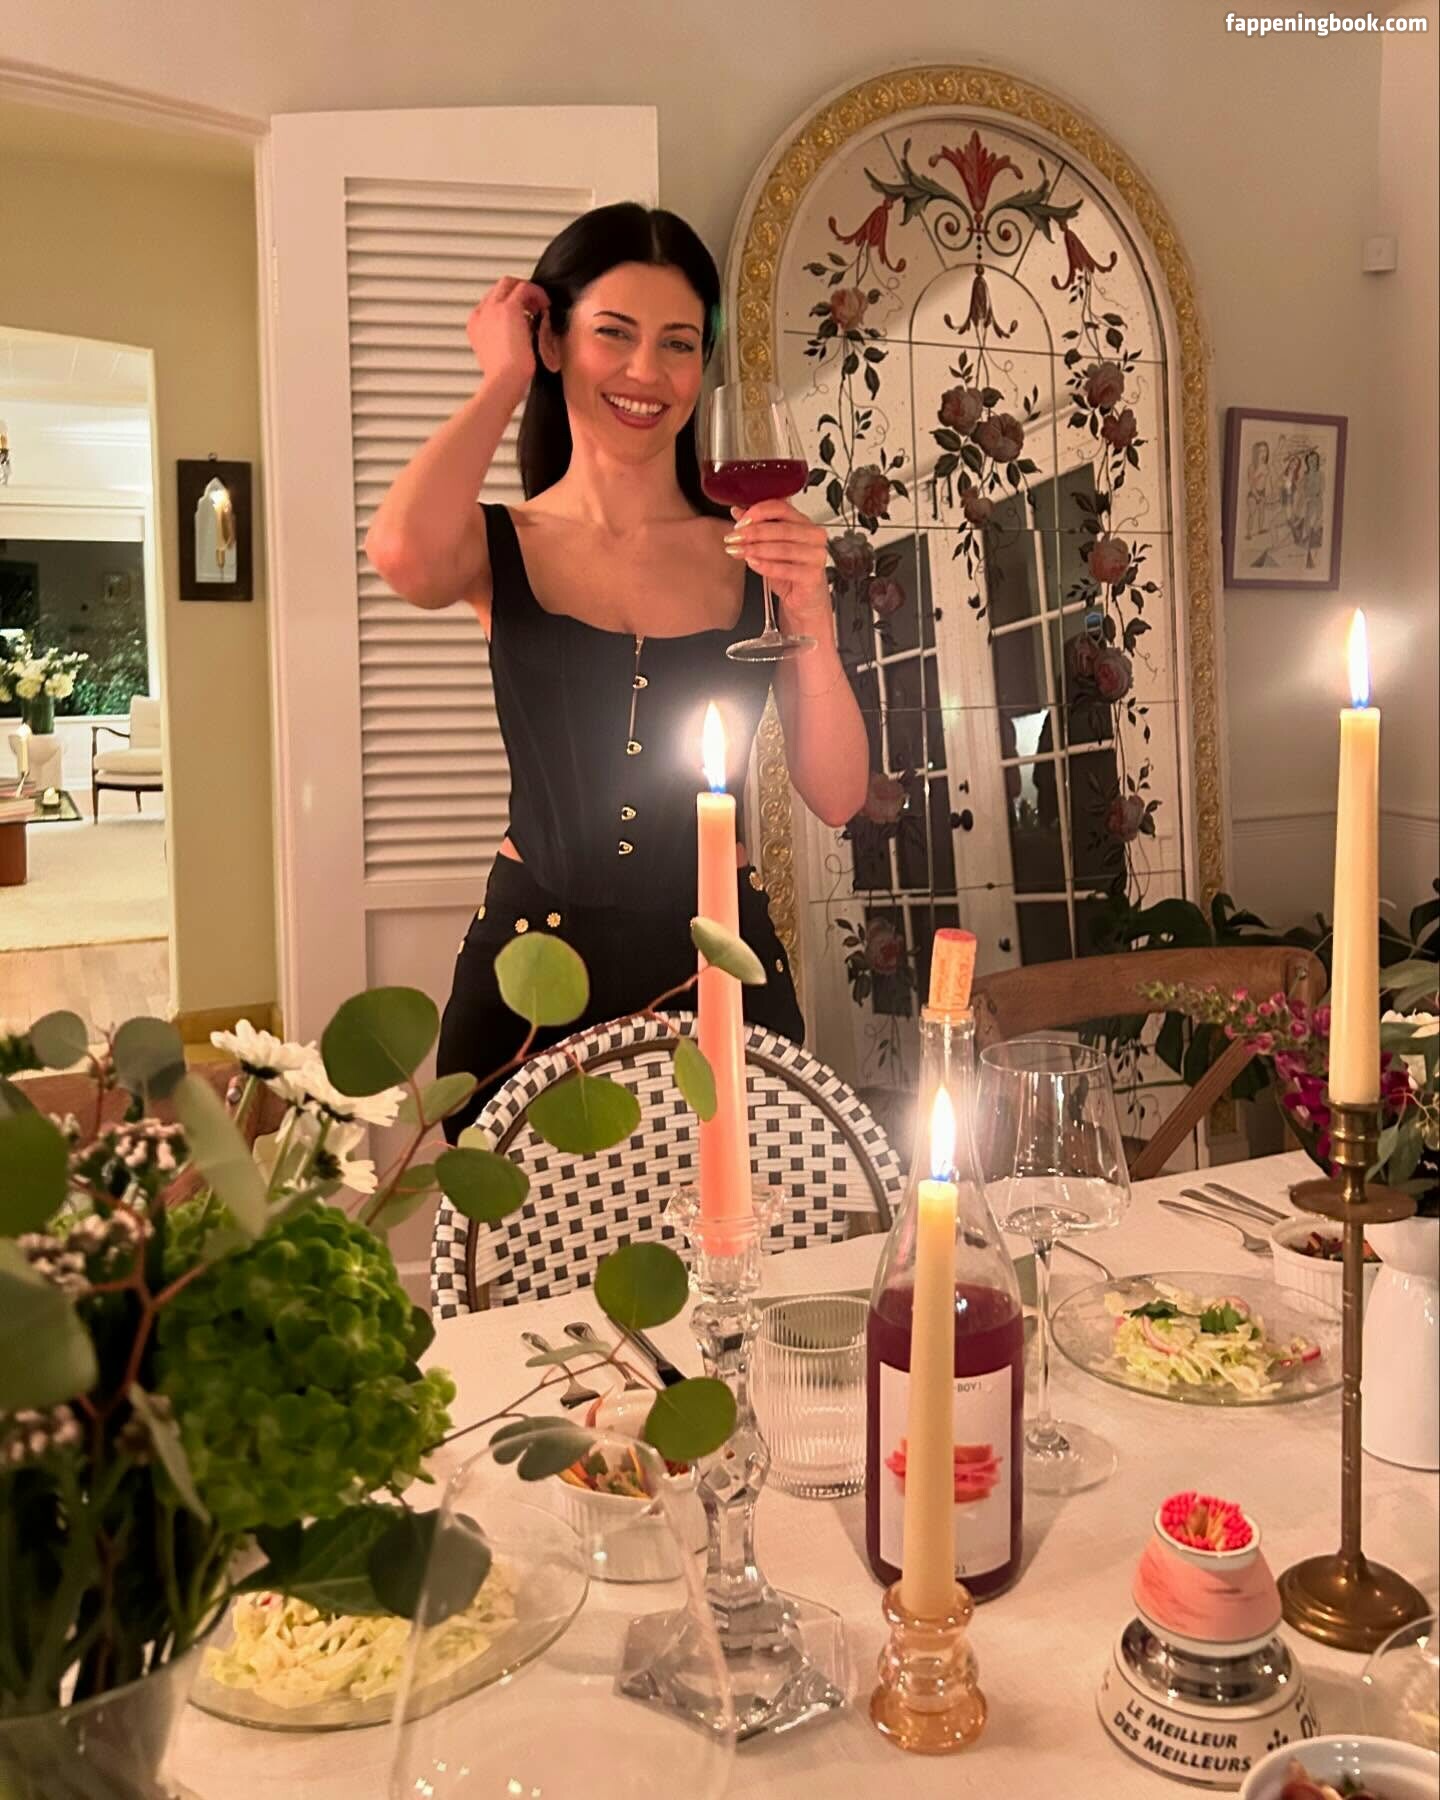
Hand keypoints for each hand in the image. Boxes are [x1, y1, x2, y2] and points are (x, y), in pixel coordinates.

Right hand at [466, 276, 549, 395]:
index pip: (492, 303)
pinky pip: (524, 287)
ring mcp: (492, 309)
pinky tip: (545, 306)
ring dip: (527, 292)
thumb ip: (503, 339)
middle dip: (518, 293)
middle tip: (534, 305)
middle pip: (499, 289)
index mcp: (476, 325)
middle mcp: (481, 313)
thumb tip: (520, 333)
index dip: (510, 303)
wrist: (503, 382)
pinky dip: (537, 293)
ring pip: (509, 283)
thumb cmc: (504, 378)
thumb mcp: (499, 356)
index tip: (525, 313)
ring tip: (540, 306)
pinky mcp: (508, 308)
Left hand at [723, 499, 831, 631]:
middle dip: (753, 532)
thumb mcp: (770, 547)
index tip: (740, 522)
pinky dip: (766, 566)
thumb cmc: (790, 572)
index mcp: (803, 522)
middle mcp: (813, 536)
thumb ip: (756, 528)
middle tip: (734, 537)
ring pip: (782, 548)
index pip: (781, 508)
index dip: (758, 512)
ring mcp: (816, 555)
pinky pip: (786, 569)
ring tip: (739, 551)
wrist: (804, 600)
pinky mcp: (813, 575)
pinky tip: (752, 563)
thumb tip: (737, 512)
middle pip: (781, 528)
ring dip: (756, 549)